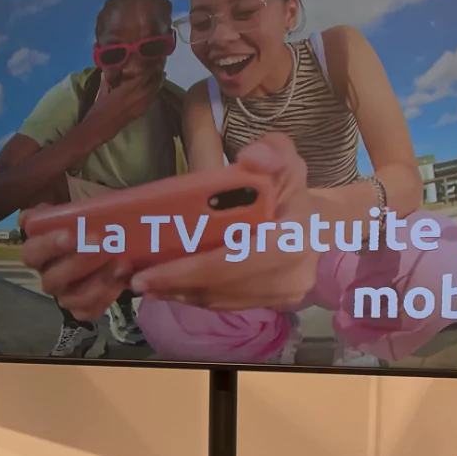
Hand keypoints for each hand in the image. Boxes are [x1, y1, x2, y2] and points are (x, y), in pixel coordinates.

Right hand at [20, 209, 132, 322]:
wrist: (107, 243)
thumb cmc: (83, 227)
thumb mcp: (70, 213)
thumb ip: (50, 214)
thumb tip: (25, 219)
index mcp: (38, 254)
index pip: (32, 253)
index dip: (48, 246)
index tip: (69, 234)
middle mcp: (49, 278)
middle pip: (53, 279)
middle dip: (78, 262)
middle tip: (101, 244)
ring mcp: (65, 296)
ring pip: (73, 298)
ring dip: (98, 281)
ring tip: (121, 263)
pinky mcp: (83, 309)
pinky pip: (90, 310)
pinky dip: (107, 296)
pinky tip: (122, 280)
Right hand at [78, 68, 163, 147]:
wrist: (100, 128)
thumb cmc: (100, 108)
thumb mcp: (103, 89)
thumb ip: (108, 76)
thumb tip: (109, 64)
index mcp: (131, 88)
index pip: (148, 73)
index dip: (154, 64)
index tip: (156, 56)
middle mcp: (141, 95)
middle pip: (156, 81)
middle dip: (159, 72)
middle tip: (160, 62)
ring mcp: (143, 104)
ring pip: (156, 90)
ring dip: (158, 81)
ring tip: (159, 72)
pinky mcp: (142, 111)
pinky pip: (152, 97)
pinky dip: (153, 90)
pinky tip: (150, 86)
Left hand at [128, 133, 318, 309]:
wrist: (318, 224)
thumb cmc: (290, 188)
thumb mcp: (283, 158)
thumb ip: (270, 151)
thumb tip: (252, 157)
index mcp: (295, 234)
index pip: (239, 260)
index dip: (194, 270)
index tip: (150, 272)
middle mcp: (294, 272)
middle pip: (225, 286)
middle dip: (178, 285)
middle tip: (137, 281)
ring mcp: (288, 294)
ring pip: (225, 300)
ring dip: (183, 294)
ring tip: (148, 284)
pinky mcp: (278, 304)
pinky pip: (231, 305)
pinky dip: (199, 297)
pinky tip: (172, 289)